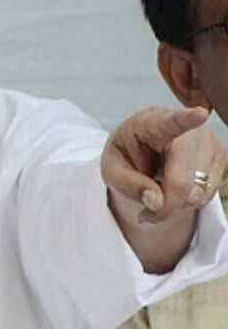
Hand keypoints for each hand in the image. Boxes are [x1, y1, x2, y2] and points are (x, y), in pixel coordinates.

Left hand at [102, 106, 226, 271]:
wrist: (145, 146)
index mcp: (153, 124)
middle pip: (183, 181)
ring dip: (175, 203)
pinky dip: (187, 201)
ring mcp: (209, 143)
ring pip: (197, 193)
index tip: (199, 114)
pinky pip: (206, 196)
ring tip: (159, 184)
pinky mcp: (221, 157)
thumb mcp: (112, 169)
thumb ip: (129, 184)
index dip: (187, 119)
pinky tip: (175, 184)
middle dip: (166, 205)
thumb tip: (157, 202)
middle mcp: (188, 131)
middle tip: (147, 215)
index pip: (171, 123)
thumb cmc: (127, 154)